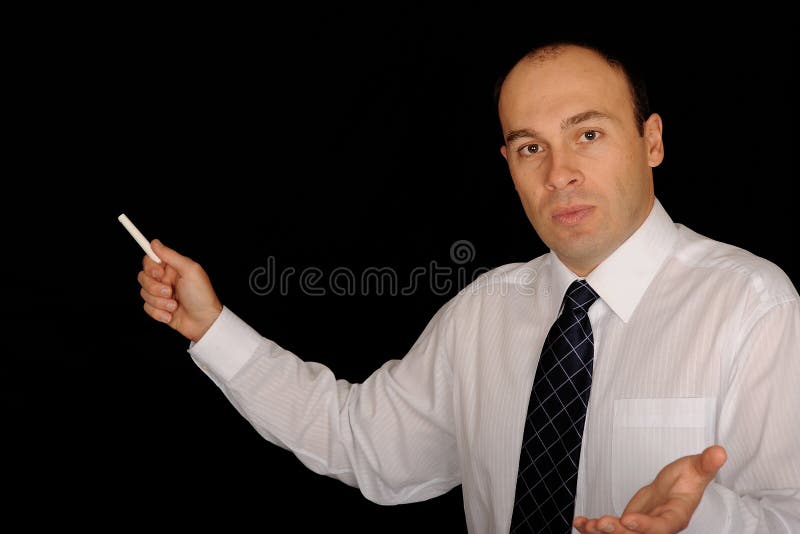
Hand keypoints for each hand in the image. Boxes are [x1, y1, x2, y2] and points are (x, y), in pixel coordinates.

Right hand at [137, 239, 222, 341]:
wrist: (204, 322)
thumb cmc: (201, 295)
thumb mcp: (189, 270)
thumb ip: (171, 255)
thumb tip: (155, 242)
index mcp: (172, 268)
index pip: (150, 260)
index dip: (150, 266)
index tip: (159, 273)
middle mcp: (165, 280)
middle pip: (143, 277)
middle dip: (155, 287)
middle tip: (170, 291)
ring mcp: (161, 294)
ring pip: (144, 293)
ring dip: (159, 302)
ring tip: (174, 306)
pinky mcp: (158, 308)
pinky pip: (147, 308)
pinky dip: (159, 313)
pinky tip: (171, 315)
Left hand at [573, 445, 726, 533]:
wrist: (674, 489)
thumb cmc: (686, 480)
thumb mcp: (696, 469)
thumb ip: (706, 463)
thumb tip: (720, 451)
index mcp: (675, 516)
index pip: (661, 526)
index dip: (645, 526)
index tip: (628, 520)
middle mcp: (657, 527)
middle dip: (618, 532)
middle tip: (601, 523)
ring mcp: (641, 528)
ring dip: (602, 532)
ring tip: (586, 524)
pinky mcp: (627, 525)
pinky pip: (609, 530)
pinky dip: (592, 528)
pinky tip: (579, 522)